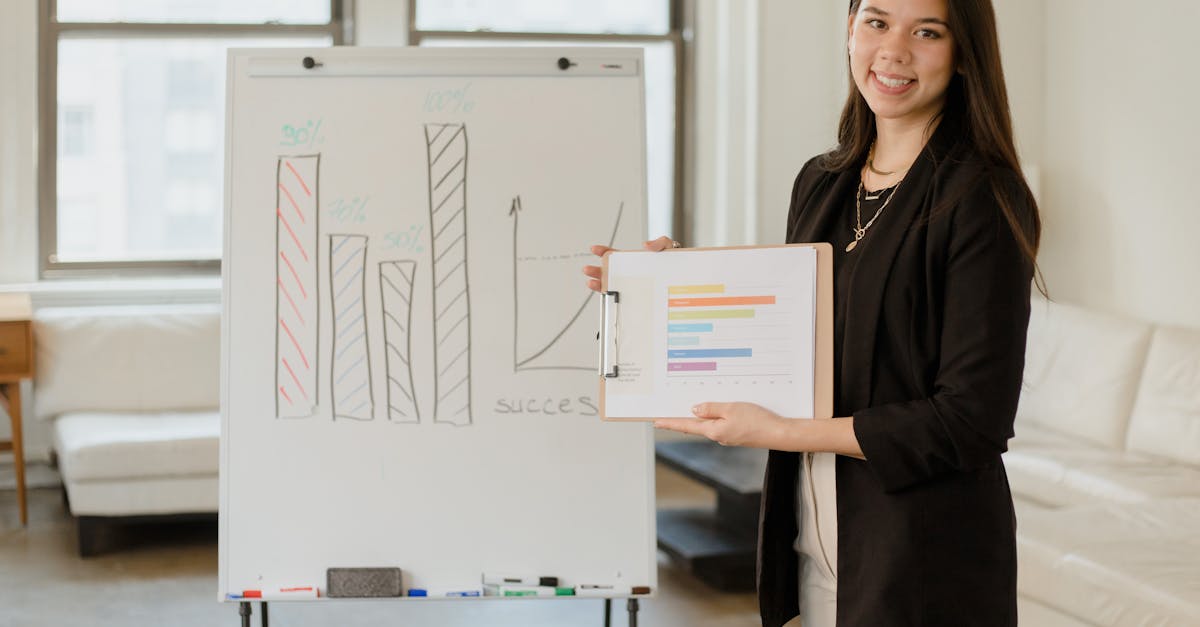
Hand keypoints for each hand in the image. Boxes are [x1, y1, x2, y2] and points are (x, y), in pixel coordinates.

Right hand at [582, 235, 678, 292]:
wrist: (687, 278)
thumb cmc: (676, 263)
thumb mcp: (669, 247)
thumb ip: (660, 242)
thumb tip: (646, 245)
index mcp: (635, 261)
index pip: (616, 255)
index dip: (604, 252)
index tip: (594, 249)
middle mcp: (631, 274)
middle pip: (609, 271)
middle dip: (596, 270)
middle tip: (588, 269)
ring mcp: (633, 285)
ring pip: (612, 285)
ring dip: (600, 284)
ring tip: (592, 283)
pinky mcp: (639, 296)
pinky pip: (624, 297)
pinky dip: (613, 297)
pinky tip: (607, 296)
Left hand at [654, 402, 786, 448]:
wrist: (779, 433)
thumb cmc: (757, 421)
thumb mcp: (731, 409)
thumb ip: (711, 408)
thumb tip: (694, 409)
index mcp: (713, 431)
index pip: (686, 426)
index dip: (670, 422)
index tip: (656, 421)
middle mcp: (718, 436)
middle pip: (695, 425)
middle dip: (682, 418)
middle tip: (667, 412)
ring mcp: (727, 435)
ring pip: (709, 423)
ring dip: (699, 415)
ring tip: (688, 406)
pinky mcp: (737, 433)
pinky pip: (721, 423)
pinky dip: (714, 415)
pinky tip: (715, 408)